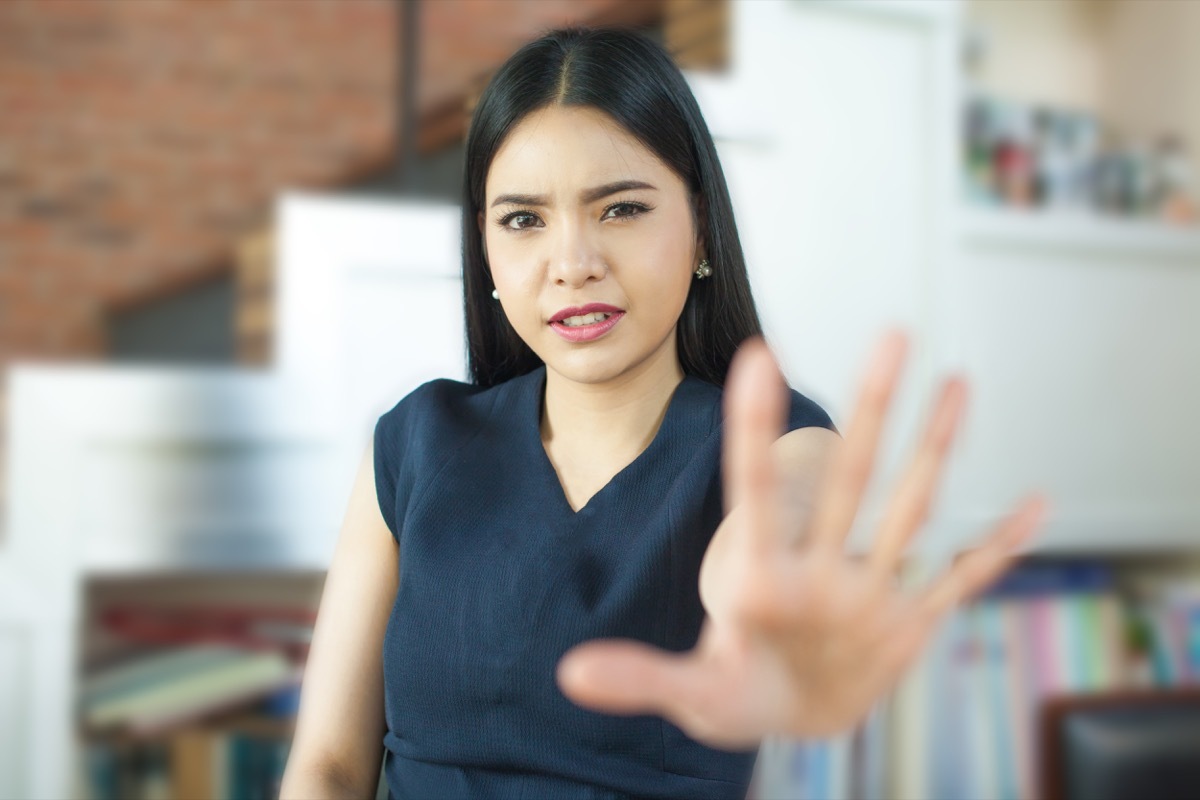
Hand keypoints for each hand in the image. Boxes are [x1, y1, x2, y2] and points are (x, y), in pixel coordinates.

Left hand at [556, 331, 1046, 747]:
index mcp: (763, 577)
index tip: (757, 356)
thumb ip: (639, 677)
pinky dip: (997, 549)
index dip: (755, 426)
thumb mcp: (690, 692)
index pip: (755, 489)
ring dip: (936, 447)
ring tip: (959, 382)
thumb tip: (570, 674)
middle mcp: (820, 568)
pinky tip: (1034, 506)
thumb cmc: (735, 695)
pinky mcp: (905, 623)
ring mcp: (868, 591)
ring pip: (910, 506)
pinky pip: (960, 580)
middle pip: (852, 477)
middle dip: (873, 408)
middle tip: (893, 332)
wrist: (783, 712)